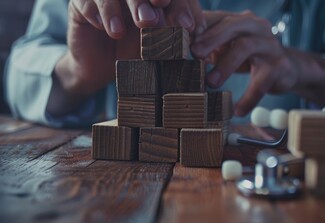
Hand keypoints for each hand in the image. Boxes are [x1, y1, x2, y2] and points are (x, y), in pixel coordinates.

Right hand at [49, 0, 204, 115]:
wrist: (100, 68)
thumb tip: (196, 31)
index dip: (181, 6)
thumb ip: (172, 35)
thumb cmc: (134, 55)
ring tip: (134, 26)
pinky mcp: (82, 3)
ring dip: (129, 4)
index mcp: (154, 0)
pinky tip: (105, 27)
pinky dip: (100, 12)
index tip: (189, 27)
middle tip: (160, 14)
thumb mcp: (157, 47)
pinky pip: (88, 0)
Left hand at [191, 11, 324, 115]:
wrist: (287, 69)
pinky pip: (262, 82)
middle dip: (211, 39)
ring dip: (225, 65)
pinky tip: (238, 110)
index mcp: (241, 20)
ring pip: (245, 47)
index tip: (183, 43)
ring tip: (210, 83)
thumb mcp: (229, 47)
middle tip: (194, 54)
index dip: (199, 29)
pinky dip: (249, 98)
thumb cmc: (250, 57)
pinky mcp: (280, 66)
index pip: (217, 18)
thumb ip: (210, 45)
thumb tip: (182, 49)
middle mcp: (256, 27)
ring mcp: (270, 45)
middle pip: (232, 25)